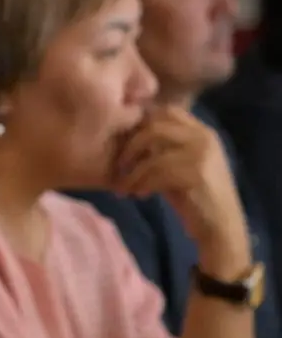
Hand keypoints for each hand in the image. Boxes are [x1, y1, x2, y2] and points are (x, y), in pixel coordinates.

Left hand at [116, 108, 250, 277]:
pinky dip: (141, 184)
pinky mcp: (196, 174)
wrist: (219, 226)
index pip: (166, 111)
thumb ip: (159, 151)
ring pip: (153, 155)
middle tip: (119, 168)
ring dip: (132, 174)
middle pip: (154, 127)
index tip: (124, 144)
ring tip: (123, 188)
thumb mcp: (177, 168)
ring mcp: (201, 154)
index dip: (141, 123)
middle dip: (130, 148)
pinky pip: (157, 174)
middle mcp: (203, 138)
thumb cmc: (194, 199)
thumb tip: (126, 140)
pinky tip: (138, 195)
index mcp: (201, 132)